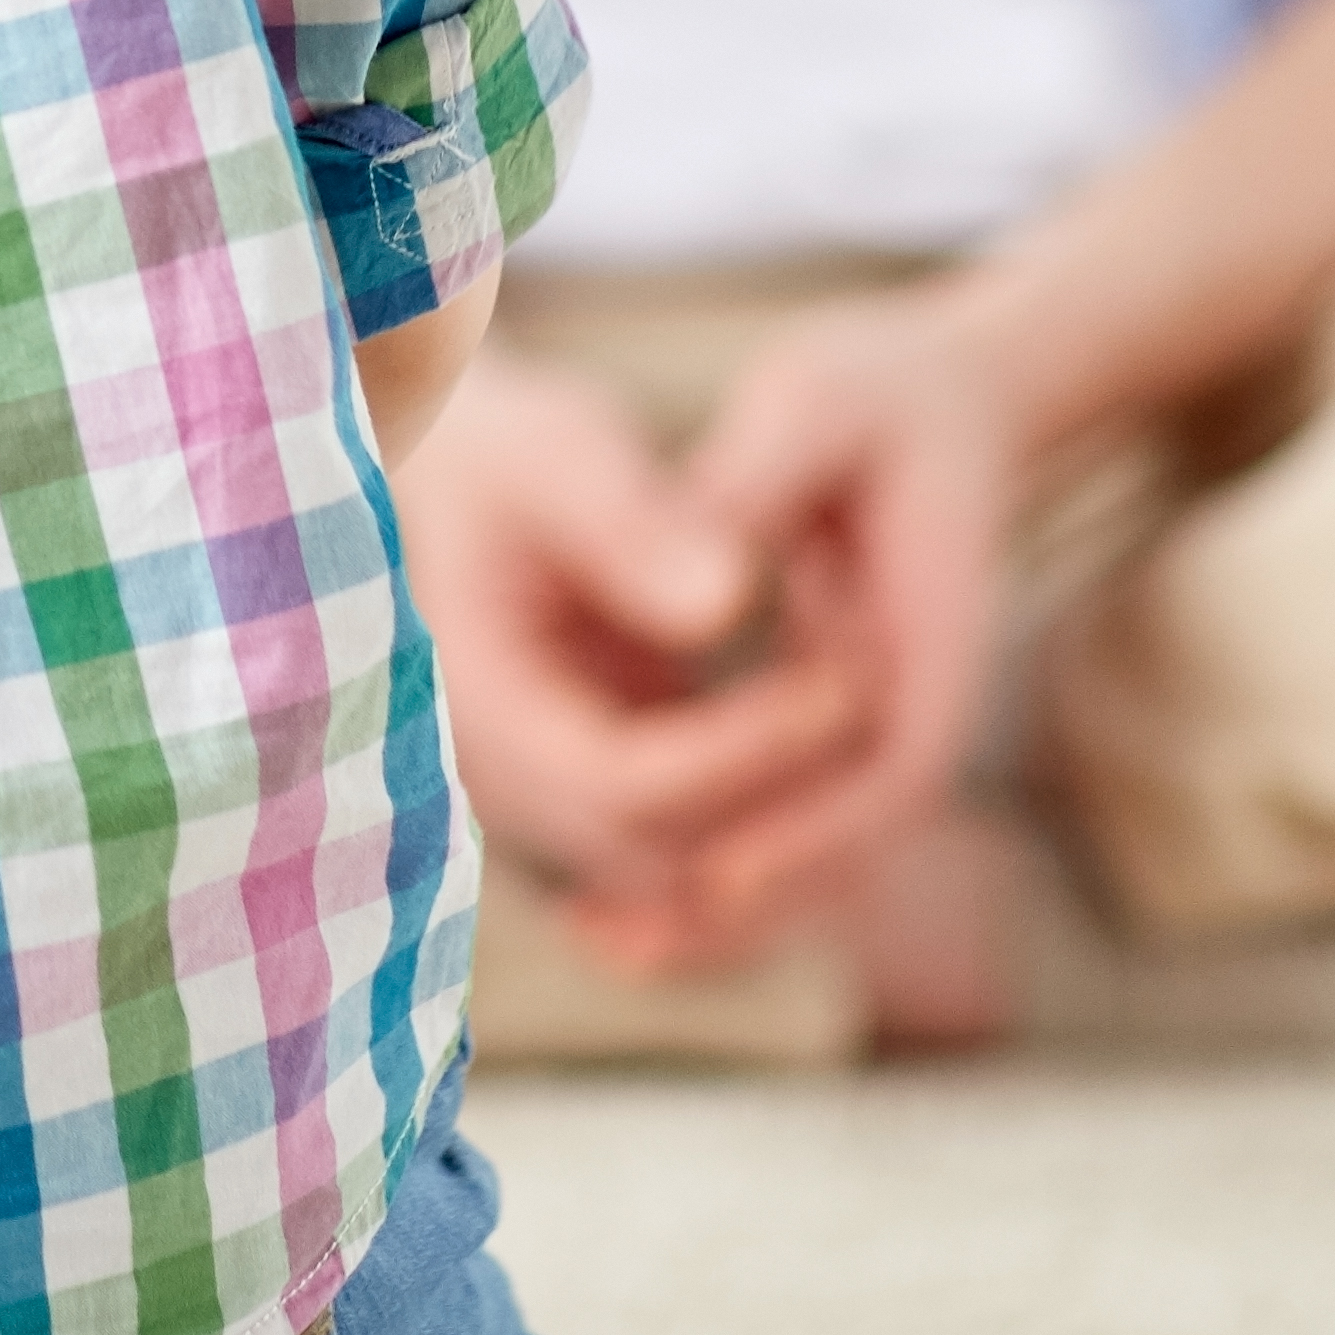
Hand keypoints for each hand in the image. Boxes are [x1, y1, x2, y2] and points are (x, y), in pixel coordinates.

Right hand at [398, 352, 872, 919]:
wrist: (455, 484)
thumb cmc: (510, 454)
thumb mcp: (561, 454)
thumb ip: (633, 523)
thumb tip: (728, 598)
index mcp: (476, 699)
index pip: (624, 785)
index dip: (744, 754)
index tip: (848, 685)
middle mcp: (494, 781)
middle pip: (658, 856)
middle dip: (779, 800)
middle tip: (878, 697)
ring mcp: (538, 806)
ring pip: (677, 881)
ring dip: (780, 828)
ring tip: (863, 714)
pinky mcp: (587, 804)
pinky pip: (680, 858)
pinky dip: (758, 825)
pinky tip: (832, 747)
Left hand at [580, 291, 1028, 969]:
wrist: (945, 401)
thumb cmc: (874, 393)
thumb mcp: (815, 405)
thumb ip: (755, 485)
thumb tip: (698, 590)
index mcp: (933, 633)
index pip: (892, 768)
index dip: (811, 832)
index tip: (717, 873)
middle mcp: (918, 703)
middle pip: (853, 843)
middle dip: (753, 901)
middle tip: (630, 945)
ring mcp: (882, 728)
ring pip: (819, 855)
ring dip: (726, 911)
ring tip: (609, 950)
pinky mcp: (835, 733)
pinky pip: (785, 825)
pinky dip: (715, 868)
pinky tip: (618, 909)